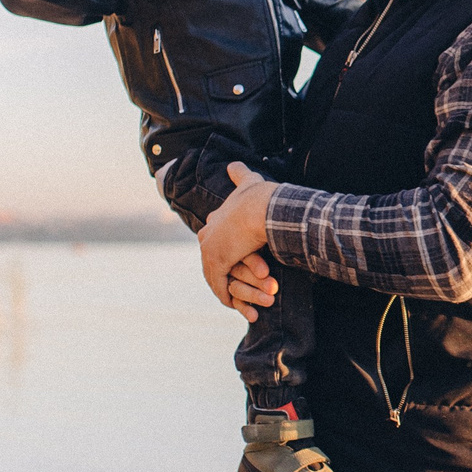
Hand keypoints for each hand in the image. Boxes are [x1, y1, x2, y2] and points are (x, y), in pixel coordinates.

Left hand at [199, 164, 277, 311]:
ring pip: (218, 277)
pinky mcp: (217, 263)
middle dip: (224, 276)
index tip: (237, 263)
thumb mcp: (249, 182)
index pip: (214, 241)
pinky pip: (222, 287)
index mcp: (214, 221)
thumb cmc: (261, 196)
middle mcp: (208, 236)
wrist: (263, 207)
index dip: (226, 253)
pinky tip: (242, 308)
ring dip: (234, 291)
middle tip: (235, 289)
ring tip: (245, 304)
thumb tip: (233, 163)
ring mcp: (211, 250)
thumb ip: (239, 174)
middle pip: (212, 262)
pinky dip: (231, 299)